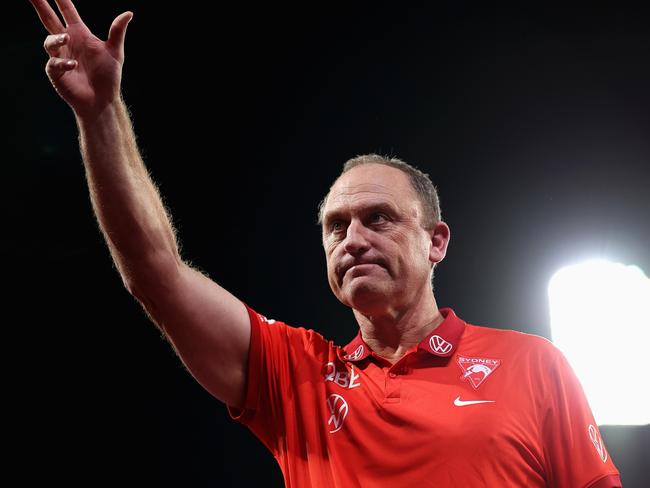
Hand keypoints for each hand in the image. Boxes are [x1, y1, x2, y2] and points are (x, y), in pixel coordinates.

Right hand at [30, 0, 132, 116]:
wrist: (102, 100)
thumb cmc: (108, 76)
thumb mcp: (115, 51)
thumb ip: (117, 31)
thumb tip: (129, 13)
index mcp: (79, 33)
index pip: (67, 10)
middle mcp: (67, 42)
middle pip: (48, 19)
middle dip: (40, 5)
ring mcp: (59, 56)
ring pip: (49, 41)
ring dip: (56, 39)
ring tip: (66, 39)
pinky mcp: (55, 72)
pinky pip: (54, 63)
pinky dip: (62, 62)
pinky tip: (73, 65)